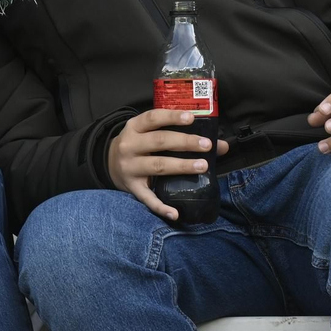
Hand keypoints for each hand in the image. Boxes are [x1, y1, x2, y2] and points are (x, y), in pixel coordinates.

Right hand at [107, 109, 229, 220]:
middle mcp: (129, 146)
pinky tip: (175, 213)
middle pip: (159, 141)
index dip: (171, 117)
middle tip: (206, 145)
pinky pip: (148, 198)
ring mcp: (130, 167)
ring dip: (181, 166)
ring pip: (157, 166)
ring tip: (202, 166)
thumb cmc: (139, 145)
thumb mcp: (151, 134)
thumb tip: (221, 145)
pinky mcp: (132, 187)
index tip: (191, 118)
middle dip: (184, 142)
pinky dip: (161, 207)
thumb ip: (181, 135)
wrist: (109, 163)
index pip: (153, 118)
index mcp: (134, 128)